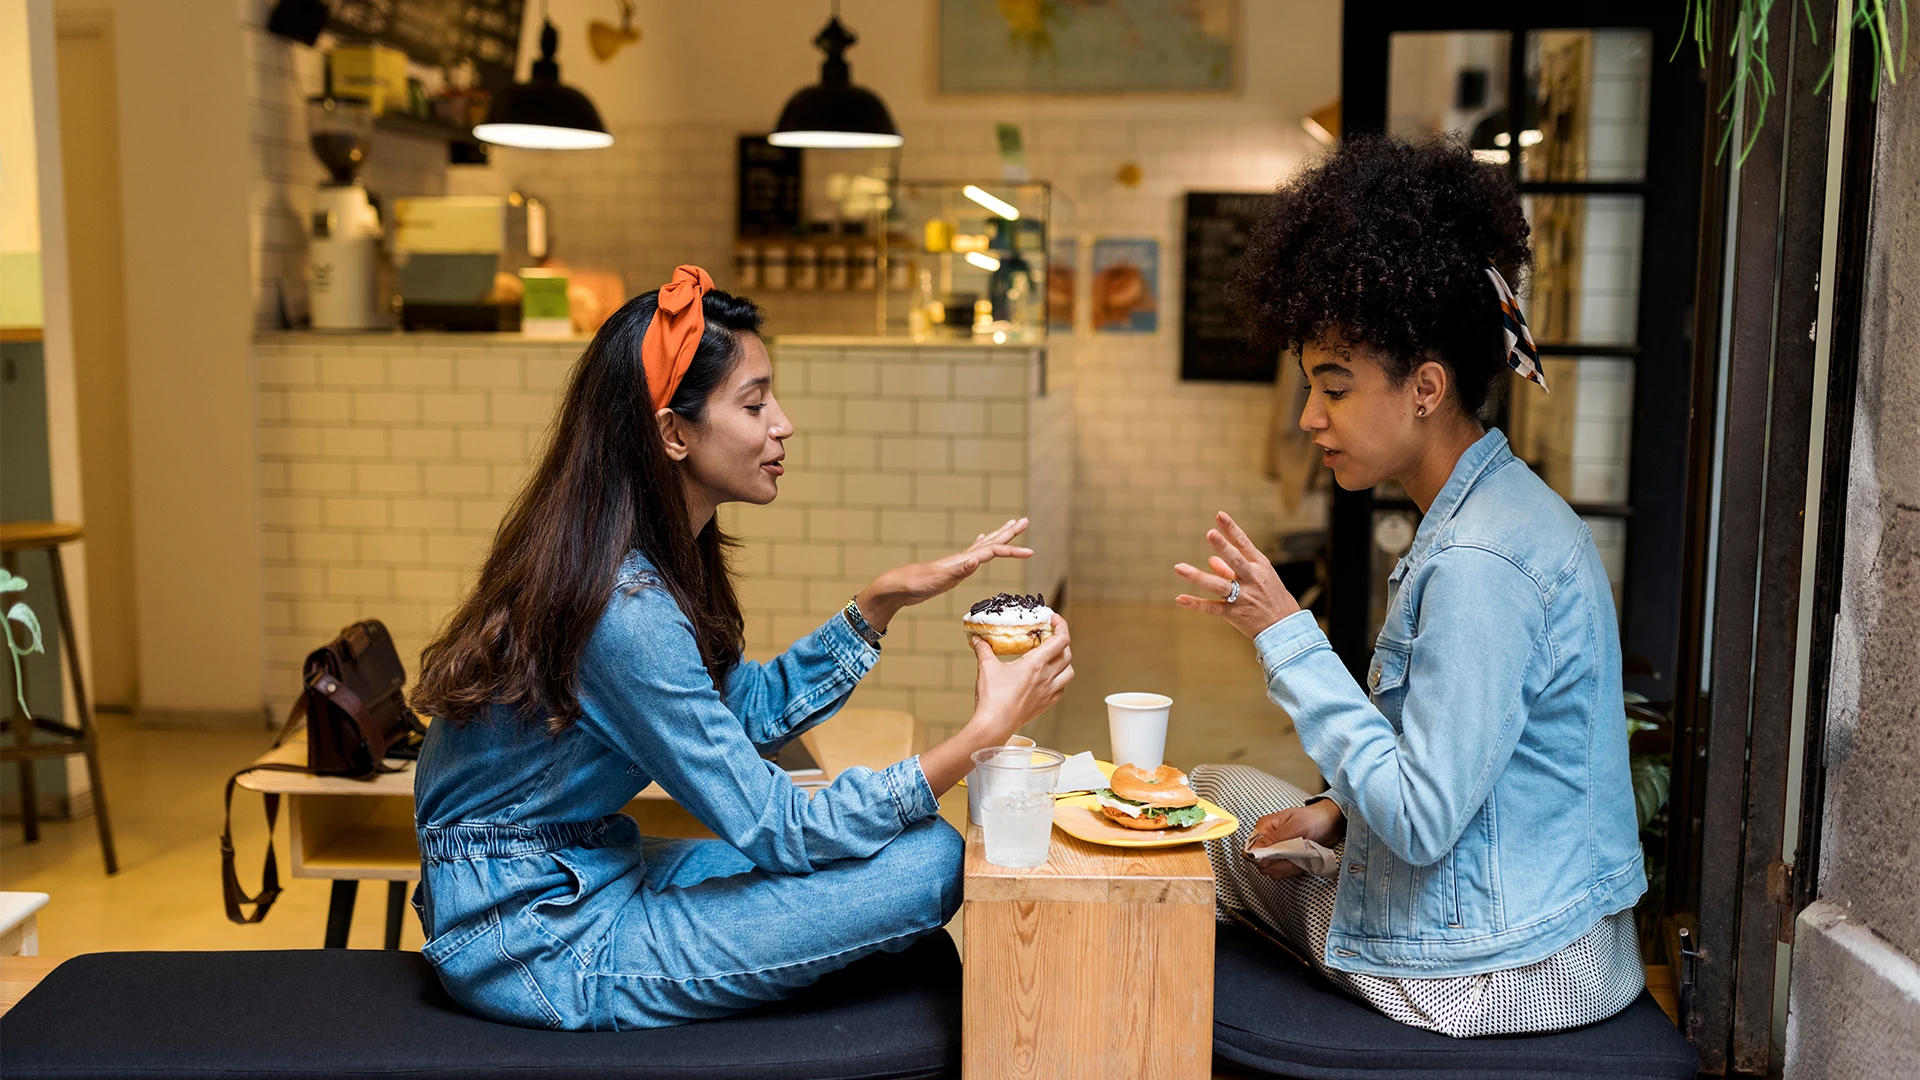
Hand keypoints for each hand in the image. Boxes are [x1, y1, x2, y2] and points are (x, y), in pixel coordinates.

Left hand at [856, 518, 1032, 631]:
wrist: (898, 587)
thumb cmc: (916, 584)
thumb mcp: (938, 580)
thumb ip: (958, 570)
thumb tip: (977, 559)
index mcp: (963, 560)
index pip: (993, 551)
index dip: (1012, 551)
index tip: (1030, 553)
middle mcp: (963, 557)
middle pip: (991, 541)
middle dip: (1009, 532)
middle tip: (1025, 521)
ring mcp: (958, 562)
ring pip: (985, 545)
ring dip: (999, 535)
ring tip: (1011, 525)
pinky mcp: (954, 568)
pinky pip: (973, 553)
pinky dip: (982, 545)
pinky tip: (983, 539)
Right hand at [968, 613, 1072, 741]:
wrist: (994, 725)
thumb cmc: (992, 699)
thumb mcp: (986, 668)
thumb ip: (984, 650)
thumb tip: (978, 639)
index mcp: (1036, 664)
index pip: (1061, 639)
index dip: (1061, 625)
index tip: (1053, 619)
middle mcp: (1047, 677)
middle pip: (1067, 653)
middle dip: (1061, 641)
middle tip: (1049, 636)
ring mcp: (1048, 692)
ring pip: (1069, 672)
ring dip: (1064, 661)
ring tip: (1052, 657)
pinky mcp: (1045, 704)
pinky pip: (1062, 689)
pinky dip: (1060, 680)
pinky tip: (1049, 679)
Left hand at [1174, 511, 1302, 640]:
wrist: (1285, 627)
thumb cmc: (1271, 597)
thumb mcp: (1260, 577)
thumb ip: (1233, 568)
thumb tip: (1210, 559)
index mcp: (1260, 566)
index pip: (1244, 544)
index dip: (1232, 529)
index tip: (1220, 515)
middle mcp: (1252, 579)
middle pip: (1235, 560)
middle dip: (1223, 546)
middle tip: (1210, 533)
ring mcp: (1243, 597)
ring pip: (1218, 585)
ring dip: (1198, 576)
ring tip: (1179, 567)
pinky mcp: (1234, 613)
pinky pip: (1212, 608)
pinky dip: (1196, 604)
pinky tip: (1180, 598)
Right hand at [1247, 799, 1344, 879]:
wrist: (1332, 824)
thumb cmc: (1314, 819)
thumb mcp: (1295, 827)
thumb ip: (1273, 840)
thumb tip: (1253, 851)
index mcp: (1265, 828)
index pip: (1250, 850)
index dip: (1262, 858)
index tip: (1278, 857)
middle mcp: (1267, 841)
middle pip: (1261, 863)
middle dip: (1280, 864)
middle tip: (1297, 854)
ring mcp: (1276, 852)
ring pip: (1272, 870)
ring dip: (1288, 867)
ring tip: (1302, 855)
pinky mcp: (1285, 861)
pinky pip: (1283, 872)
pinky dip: (1294, 870)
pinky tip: (1303, 860)